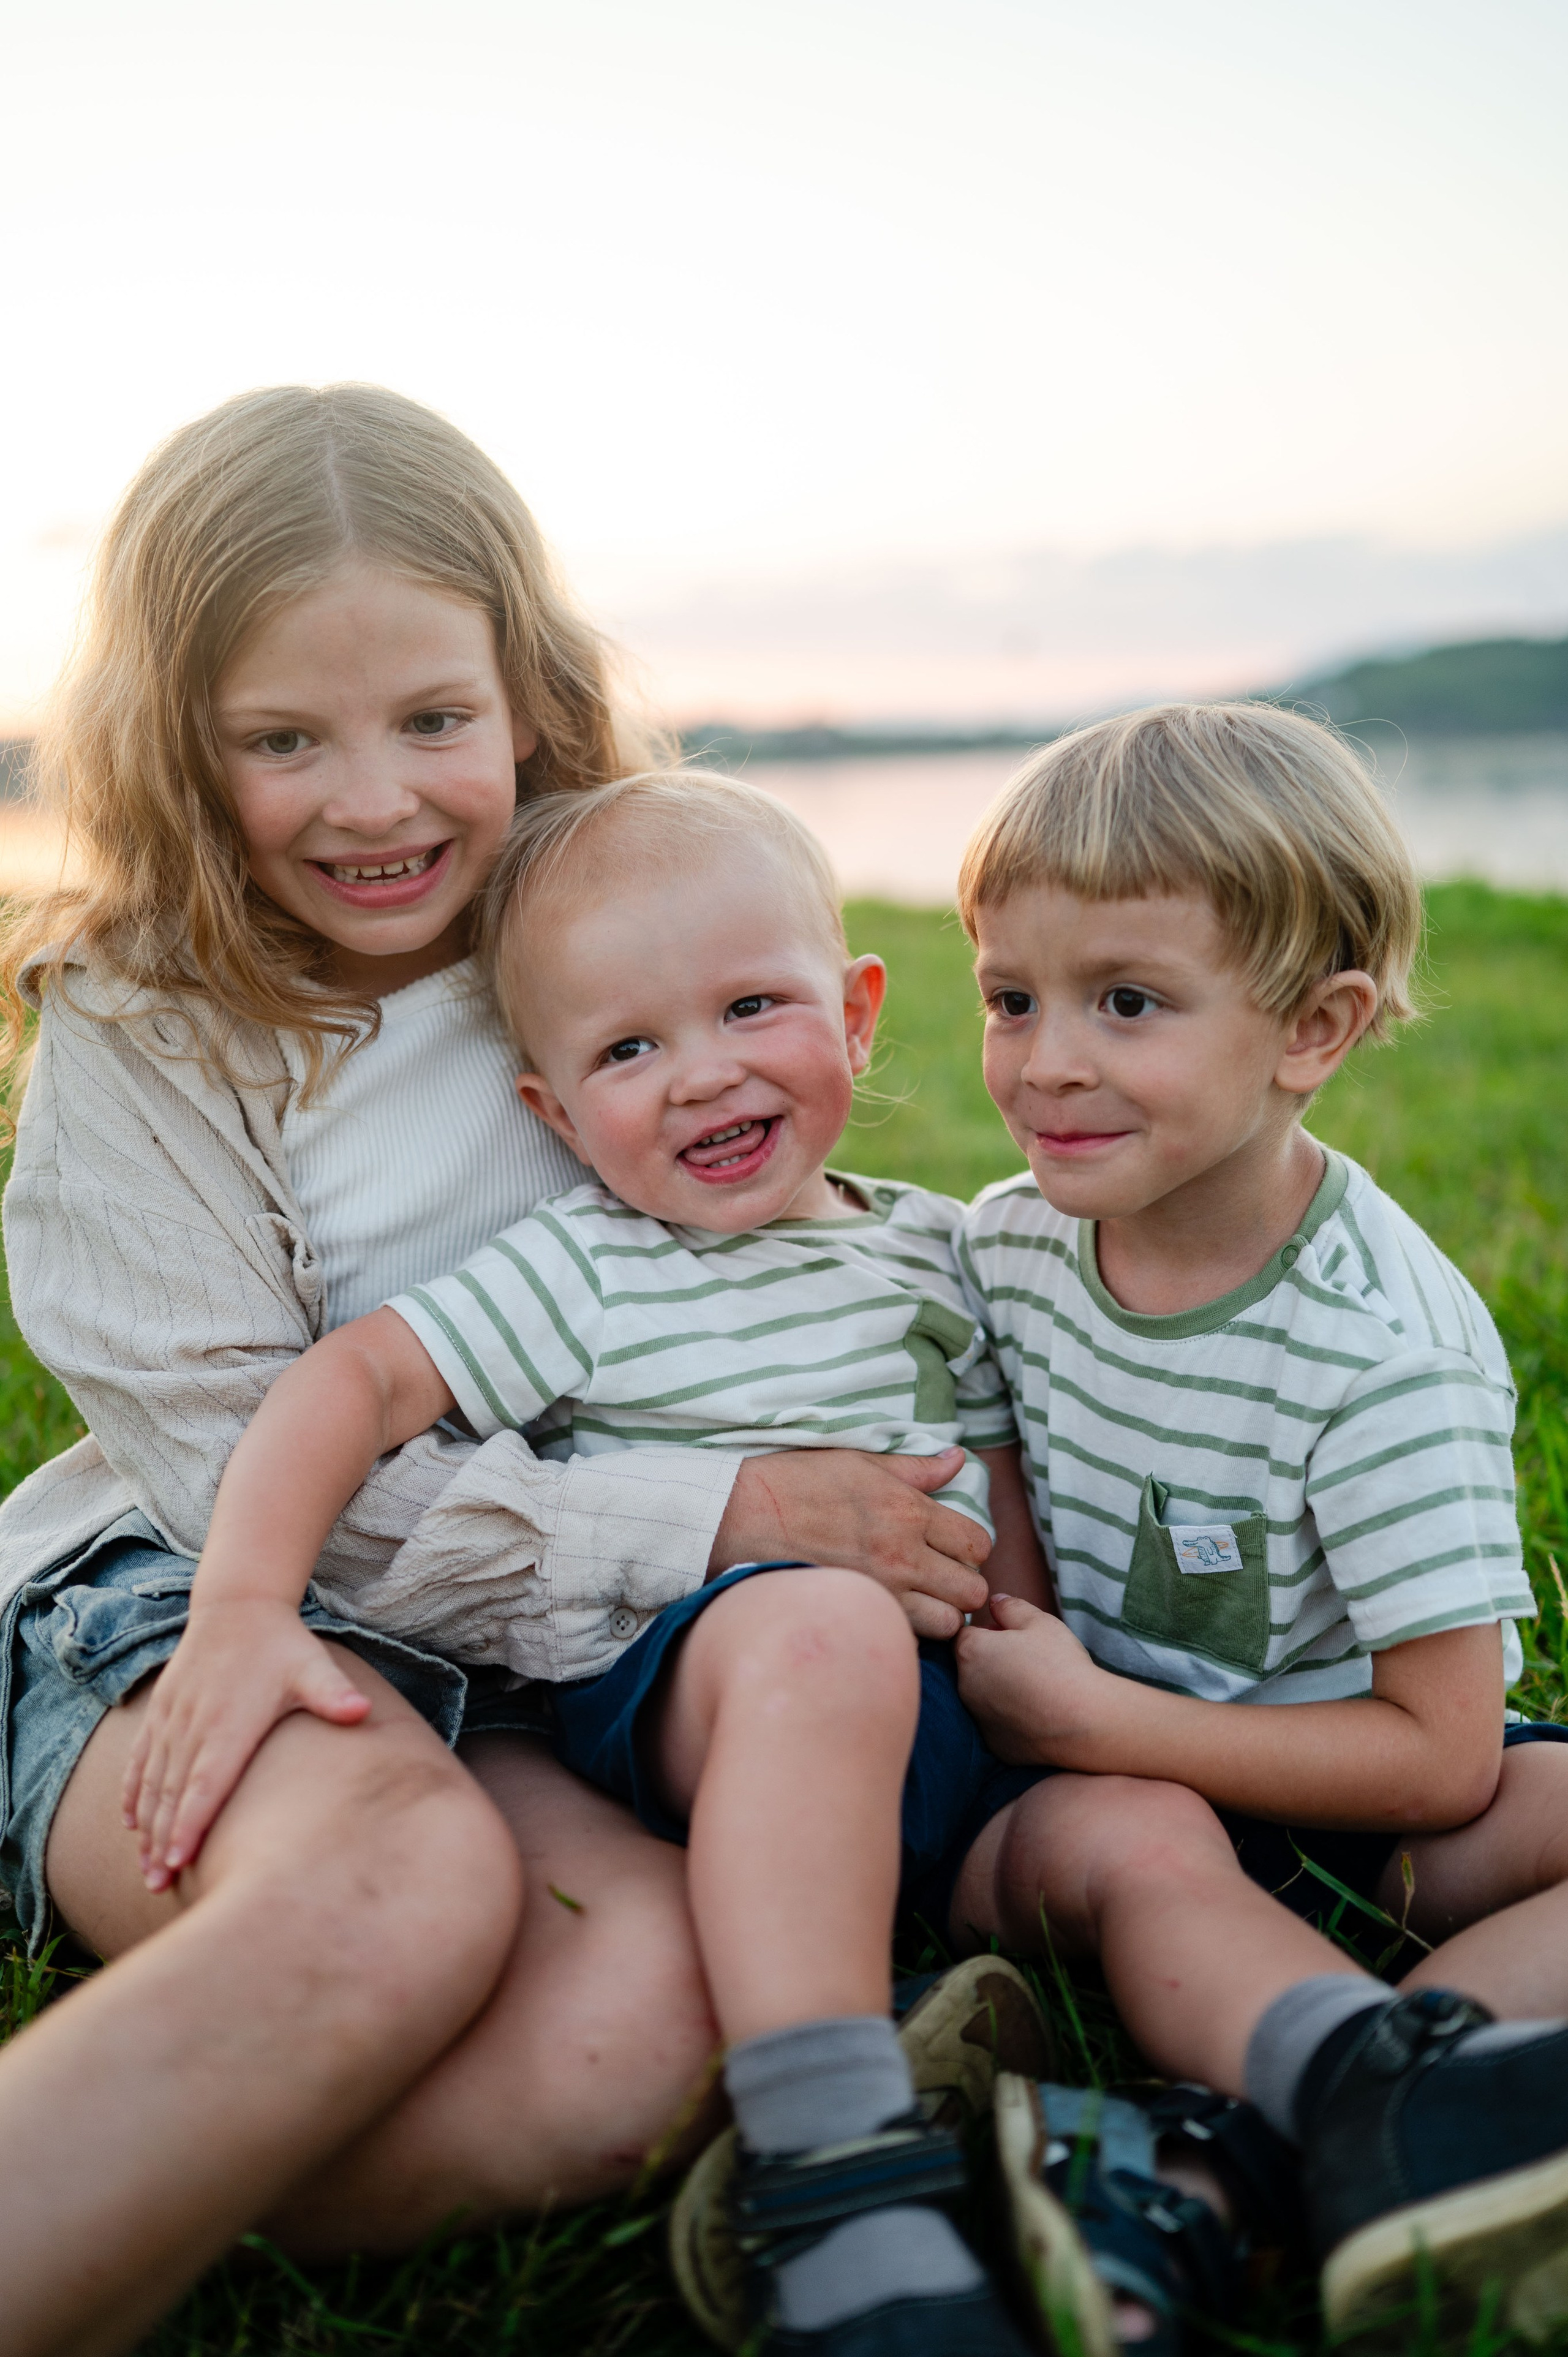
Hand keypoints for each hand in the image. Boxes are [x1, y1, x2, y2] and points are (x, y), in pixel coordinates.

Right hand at [121, 1600, 370, 1889]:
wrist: (238, 1605)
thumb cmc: (281, 1644)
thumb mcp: (312, 1665)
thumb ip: (332, 1693)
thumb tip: (362, 1711)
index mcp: (230, 1723)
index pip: (206, 1784)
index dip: (190, 1824)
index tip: (178, 1862)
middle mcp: (195, 1725)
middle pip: (173, 1793)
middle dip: (162, 1842)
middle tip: (157, 1885)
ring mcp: (174, 1719)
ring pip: (153, 1782)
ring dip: (146, 1826)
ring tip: (146, 1868)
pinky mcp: (162, 1711)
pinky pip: (141, 1758)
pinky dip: (133, 1792)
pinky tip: (130, 1822)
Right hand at [711, 1448, 990, 1637]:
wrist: (741, 1516)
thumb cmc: (797, 1483)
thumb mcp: (859, 1462)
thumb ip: (915, 1468)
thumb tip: (957, 1459)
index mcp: (909, 1512)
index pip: (978, 1544)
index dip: (972, 1548)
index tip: (953, 1548)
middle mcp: (903, 1556)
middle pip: (972, 1591)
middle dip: (964, 1587)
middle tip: (942, 1579)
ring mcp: (881, 1592)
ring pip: (948, 1625)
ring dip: (942, 1616)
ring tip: (921, 1603)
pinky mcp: (857, 1615)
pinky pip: (908, 1639)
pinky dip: (909, 1633)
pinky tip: (891, 1616)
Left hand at [955, 1593, 1124, 1763]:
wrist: (1085, 1722)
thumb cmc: (1060, 1665)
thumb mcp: (1039, 1621)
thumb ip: (1011, 1607)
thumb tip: (995, 1602)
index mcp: (971, 1652)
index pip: (963, 1634)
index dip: (987, 1631)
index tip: (1011, 1635)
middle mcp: (965, 1687)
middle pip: (970, 1666)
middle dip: (991, 1659)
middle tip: (1028, 1659)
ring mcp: (979, 1719)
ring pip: (983, 1697)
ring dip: (1000, 1689)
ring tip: (1036, 1687)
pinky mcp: (995, 1744)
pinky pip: (998, 1724)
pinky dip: (1011, 1718)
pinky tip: (1038, 1713)